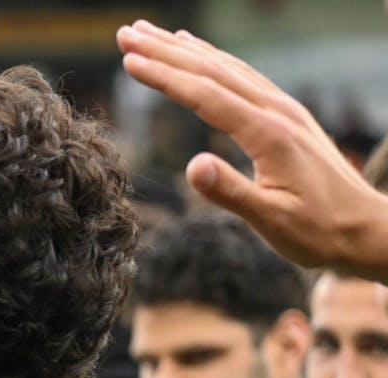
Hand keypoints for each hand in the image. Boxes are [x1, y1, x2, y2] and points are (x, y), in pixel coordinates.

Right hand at [116, 20, 387, 282]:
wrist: (366, 230)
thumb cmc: (318, 232)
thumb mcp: (271, 221)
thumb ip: (230, 192)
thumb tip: (191, 167)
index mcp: (268, 134)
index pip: (206, 95)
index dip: (165, 77)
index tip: (129, 61)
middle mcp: (276, 112)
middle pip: (212, 71)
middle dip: (165, 50)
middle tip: (125, 33)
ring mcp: (284, 110)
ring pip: (226, 68)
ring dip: (184, 49)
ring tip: (150, 33)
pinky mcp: (286, 117)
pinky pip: (242, 77)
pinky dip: (212, 60)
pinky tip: (198, 53)